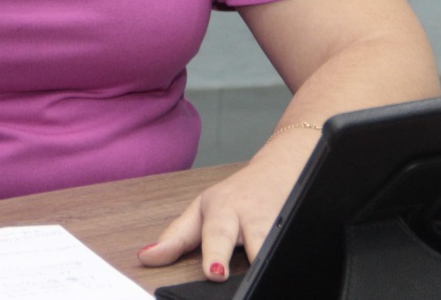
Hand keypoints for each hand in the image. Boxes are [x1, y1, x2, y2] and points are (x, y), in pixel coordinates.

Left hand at [138, 130, 316, 281]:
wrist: (283, 166)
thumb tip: (145, 257)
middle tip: (218, 274)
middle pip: (236, 232)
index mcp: (218, 209)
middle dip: (225, 252)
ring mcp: (272, 217)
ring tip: (260, 268)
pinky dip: (289, 252)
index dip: (208, 253)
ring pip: (268, 236)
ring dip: (263, 252)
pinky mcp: (295, 222)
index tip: (212, 272)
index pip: (210, 234)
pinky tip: (289, 263)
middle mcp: (243, 212)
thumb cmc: (238, 195)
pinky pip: (291, 240)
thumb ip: (176, 237)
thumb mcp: (203, 211)